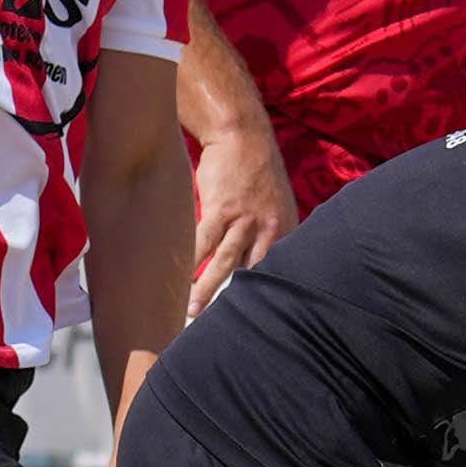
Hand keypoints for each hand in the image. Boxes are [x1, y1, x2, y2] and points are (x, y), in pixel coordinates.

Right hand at [187, 128, 299, 315]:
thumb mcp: (277, 207)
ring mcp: (245, 220)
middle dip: (240, 303)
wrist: (242, 138)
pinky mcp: (221, 209)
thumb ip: (271, 238)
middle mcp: (270, 229)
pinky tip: (179, 279)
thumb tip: (260, 269)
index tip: (257, 323)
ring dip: (206, 290)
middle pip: (254, 275)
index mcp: (286, 232)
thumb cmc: (256, 175)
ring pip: (225, 264)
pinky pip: (202, 242)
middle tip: (227, 329)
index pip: (278, 273)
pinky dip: (190, 262)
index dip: (268, 298)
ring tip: (193, 313)